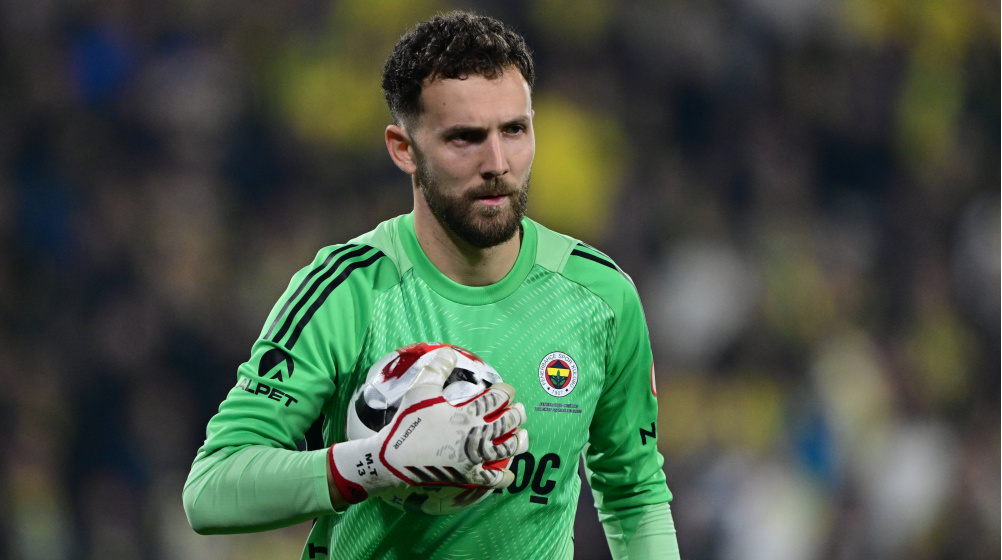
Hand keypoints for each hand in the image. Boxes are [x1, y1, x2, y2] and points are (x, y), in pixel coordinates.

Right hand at [328, 347, 528, 503]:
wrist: (393, 458)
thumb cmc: (408, 422)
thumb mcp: (420, 389)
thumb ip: (436, 368)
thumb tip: (448, 351)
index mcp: (468, 413)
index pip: (496, 399)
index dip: (506, 391)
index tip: (508, 389)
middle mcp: (476, 435)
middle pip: (507, 423)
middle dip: (517, 414)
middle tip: (520, 410)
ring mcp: (474, 457)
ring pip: (507, 449)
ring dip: (518, 441)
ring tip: (524, 436)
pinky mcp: (468, 476)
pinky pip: (492, 479)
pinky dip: (503, 477)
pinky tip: (510, 474)